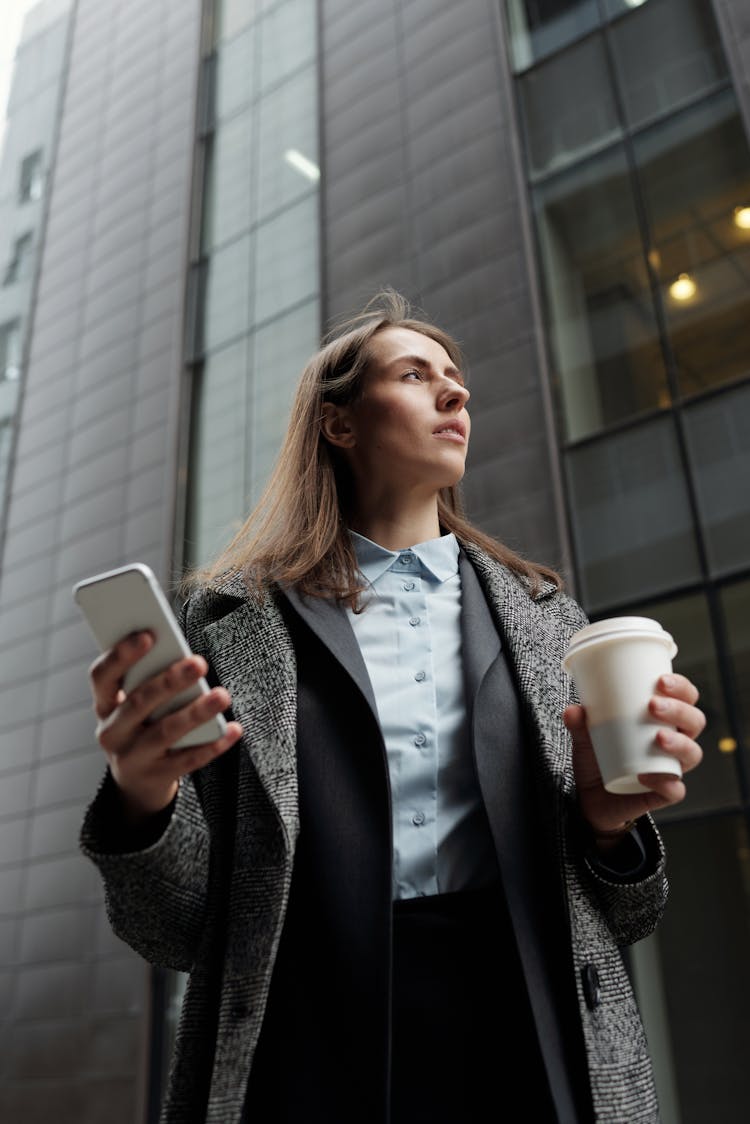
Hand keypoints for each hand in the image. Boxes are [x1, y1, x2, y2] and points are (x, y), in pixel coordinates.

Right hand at [89, 631, 242, 822]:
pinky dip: (212, 744)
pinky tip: (233, 729)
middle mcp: (112, 732)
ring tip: (222, 695)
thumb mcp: (134, 704)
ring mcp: (132, 758)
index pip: (102, 676)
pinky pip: (188, 760)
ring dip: (196, 712)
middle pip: (139, 703)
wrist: (136, 782)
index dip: (121, 655)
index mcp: (104, 704)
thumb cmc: (141, 725)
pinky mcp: (156, 778)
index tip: (148, 635)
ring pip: (165, 732)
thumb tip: (183, 655)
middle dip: (170, 681)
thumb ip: (149, 680)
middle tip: (199, 663)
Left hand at [564, 673, 704, 846]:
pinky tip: (647, 776)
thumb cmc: (598, 757)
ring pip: (693, 753)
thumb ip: (579, 723)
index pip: (686, 698)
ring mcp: (672, 768)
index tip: (661, 680)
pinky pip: (675, 789)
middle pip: (695, 721)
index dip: (682, 688)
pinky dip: (666, 782)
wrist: (591, 797)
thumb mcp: (585, 737)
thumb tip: (573, 710)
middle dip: (679, 710)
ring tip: (659, 737)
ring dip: (680, 743)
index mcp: (663, 720)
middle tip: (653, 705)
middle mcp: (675, 742)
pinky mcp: (664, 793)